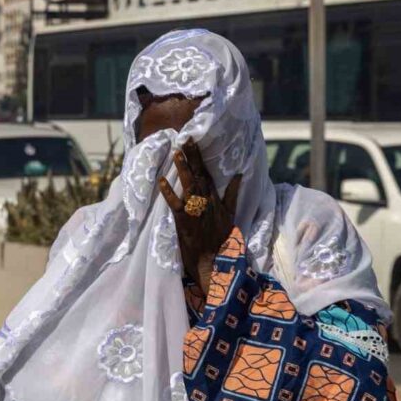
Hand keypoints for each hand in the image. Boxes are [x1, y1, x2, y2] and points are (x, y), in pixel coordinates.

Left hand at [158, 140, 241, 291]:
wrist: (215, 261)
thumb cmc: (222, 239)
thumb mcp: (231, 214)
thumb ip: (232, 194)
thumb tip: (238, 175)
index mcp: (215, 199)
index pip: (206, 174)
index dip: (199, 158)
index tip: (194, 142)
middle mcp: (206, 201)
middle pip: (198, 175)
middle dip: (192, 157)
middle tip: (186, 139)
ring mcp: (195, 211)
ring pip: (188, 186)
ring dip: (182, 169)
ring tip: (177, 153)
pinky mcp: (184, 221)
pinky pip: (175, 204)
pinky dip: (169, 192)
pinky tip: (162, 181)